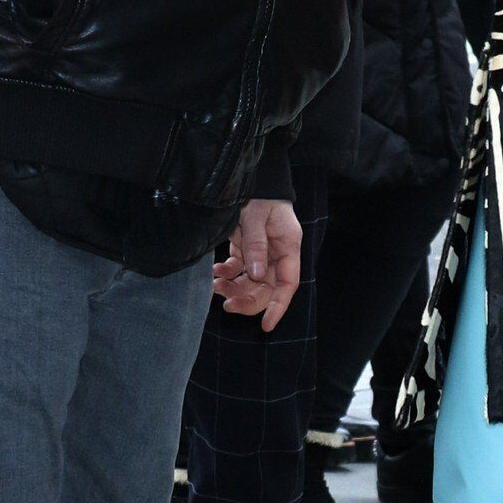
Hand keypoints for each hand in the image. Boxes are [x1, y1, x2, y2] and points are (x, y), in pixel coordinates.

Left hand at [213, 199, 302, 332]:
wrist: (250, 176)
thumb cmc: (258, 193)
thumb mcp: (256, 216)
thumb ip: (255, 245)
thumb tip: (255, 275)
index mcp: (288, 247)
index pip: (287, 284)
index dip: (278, 306)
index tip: (266, 325)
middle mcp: (277, 254)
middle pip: (266, 288)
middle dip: (247, 299)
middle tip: (226, 304)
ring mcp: (262, 253)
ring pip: (250, 282)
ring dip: (234, 288)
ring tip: (215, 284)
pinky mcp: (246, 248)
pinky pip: (239, 270)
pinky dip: (227, 274)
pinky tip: (216, 271)